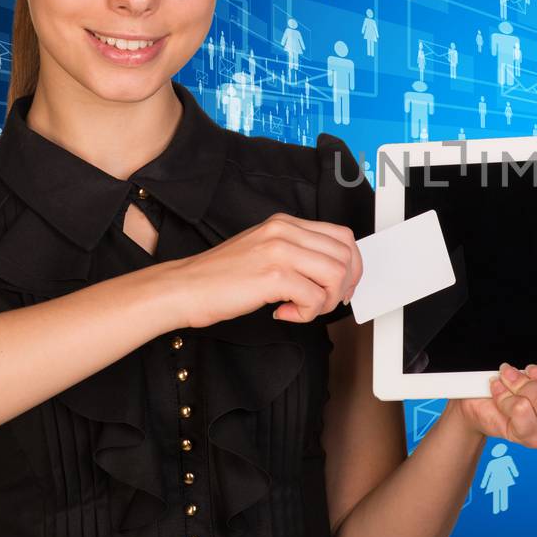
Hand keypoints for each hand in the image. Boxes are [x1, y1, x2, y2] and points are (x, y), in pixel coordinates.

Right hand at [162, 213, 362, 328]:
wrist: (184, 288)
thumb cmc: (219, 277)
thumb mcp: (263, 251)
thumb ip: (296, 254)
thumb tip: (332, 273)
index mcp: (285, 223)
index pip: (342, 236)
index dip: (352, 265)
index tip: (343, 286)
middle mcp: (284, 231)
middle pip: (345, 255)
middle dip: (344, 286)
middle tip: (325, 302)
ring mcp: (279, 251)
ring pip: (336, 275)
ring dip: (327, 301)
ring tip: (303, 309)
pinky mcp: (273, 275)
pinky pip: (314, 297)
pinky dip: (307, 314)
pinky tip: (284, 313)